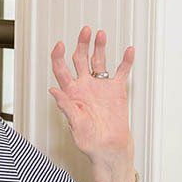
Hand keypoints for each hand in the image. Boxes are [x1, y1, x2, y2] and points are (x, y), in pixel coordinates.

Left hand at [49, 26, 133, 167]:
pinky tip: (128, 50)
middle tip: (85, 30)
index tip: (60, 45)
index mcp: (71, 94)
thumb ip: (66, 107)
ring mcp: (100, 87)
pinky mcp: (116, 91)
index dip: (58, 57)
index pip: (61, 70)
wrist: (109, 150)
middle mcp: (84, 87)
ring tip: (100, 34)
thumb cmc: (89, 142)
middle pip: (80, 60)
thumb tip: (53, 90)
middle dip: (81, 44)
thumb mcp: (75, 125)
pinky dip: (125, 61)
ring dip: (99, 47)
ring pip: (99, 61)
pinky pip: (121, 72)